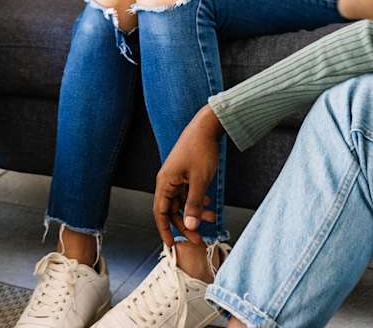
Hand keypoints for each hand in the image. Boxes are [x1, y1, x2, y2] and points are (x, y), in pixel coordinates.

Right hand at [153, 106, 222, 246]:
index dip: (164, 230)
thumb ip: (194, 204)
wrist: (206, 127)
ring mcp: (177, 178)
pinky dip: (198, 202)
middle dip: (186, 225)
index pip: (160, 213)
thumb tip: (189, 227)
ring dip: (196, 213)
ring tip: (212, 219)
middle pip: (173, 211)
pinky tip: (210, 205)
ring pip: (183, 203)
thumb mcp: (200, 181)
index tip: (171, 246)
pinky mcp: (186, 174)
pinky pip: (189, 194)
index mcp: (165, 183)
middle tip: (200, 239)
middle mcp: (168, 182)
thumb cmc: (201, 150)